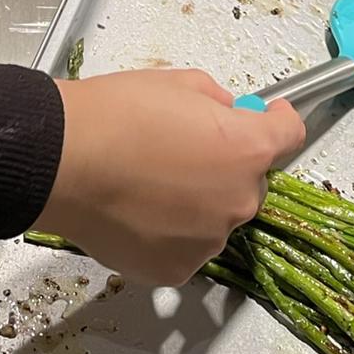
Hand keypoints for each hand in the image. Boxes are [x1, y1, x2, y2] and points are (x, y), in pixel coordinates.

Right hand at [35, 69, 304, 286]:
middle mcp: (239, 201)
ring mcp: (208, 242)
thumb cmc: (117, 114)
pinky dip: (170, 232)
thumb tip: (226, 114)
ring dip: (198, 202)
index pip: (291, 135)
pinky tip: (137, 210)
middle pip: (249, 181)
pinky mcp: (176, 271)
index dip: (279, 120)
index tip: (269, 115)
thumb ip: (218, 102)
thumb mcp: (180, 82)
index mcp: (247, 150)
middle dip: (227, 164)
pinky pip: (186, 246)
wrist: (62, 162)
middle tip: (183, 149)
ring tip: (150, 182)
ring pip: (216, 217)